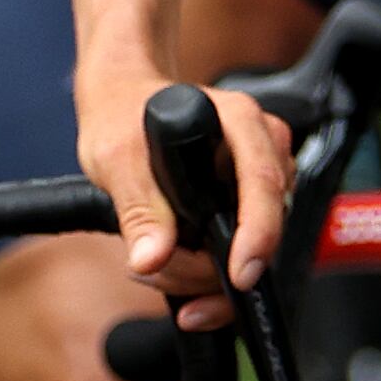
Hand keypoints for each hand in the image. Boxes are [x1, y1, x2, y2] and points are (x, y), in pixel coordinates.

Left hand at [82, 65, 287, 331]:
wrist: (123, 106)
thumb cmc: (123, 116)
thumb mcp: (116, 158)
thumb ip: (137, 209)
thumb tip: (152, 258)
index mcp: (240, 121)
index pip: (263, 183)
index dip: (258, 233)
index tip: (239, 274)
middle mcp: (263, 148)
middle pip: (260, 228)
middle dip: (205, 266)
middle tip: (149, 269)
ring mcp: (261, 179)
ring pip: (251, 249)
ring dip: (198, 273)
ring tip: (149, 262)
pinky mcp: (250, 205)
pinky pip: (240, 252)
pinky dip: (205, 274)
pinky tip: (170, 266)